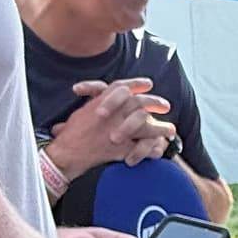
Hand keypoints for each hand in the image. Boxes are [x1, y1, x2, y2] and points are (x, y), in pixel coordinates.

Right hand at [46, 78, 175, 177]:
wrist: (66, 154)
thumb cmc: (70, 134)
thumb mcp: (81, 112)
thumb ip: (95, 102)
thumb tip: (104, 96)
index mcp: (101, 102)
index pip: (122, 87)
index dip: (136, 84)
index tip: (148, 84)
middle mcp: (112, 114)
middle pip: (139, 102)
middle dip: (155, 102)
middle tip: (166, 105)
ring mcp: (118, 130)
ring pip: (145, 124)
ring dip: (160, 127)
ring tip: (171, 130)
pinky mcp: (121, 148)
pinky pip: (141, 147)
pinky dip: (151, 149)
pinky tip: (160, 150)